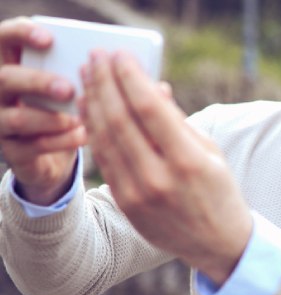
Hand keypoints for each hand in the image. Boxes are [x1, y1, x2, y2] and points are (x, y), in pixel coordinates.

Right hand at [0, 17, 84, 204]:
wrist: (54, 157)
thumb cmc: (71, 111)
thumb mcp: (81, 89)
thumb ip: (99, 77)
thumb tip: (148, 78)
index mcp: (16, 65)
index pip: (5, 39)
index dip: (22, 34)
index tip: (49, 39)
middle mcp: (2, 92)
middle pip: (5, 78)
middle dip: (38, 81)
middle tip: (68, 88)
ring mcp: (2, 123)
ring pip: (17, 118)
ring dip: (52, 118)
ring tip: (78, 119)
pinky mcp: (13, 152)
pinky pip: (32, 146)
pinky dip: (62, 141)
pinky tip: (84, 136)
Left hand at [79, 50, 251, 285]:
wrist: (218, 244)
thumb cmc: (220, 191)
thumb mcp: (211, 152)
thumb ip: (178, 121)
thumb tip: (153, 87)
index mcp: (189, 160)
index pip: (150, 109)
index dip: (131, 77)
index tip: (121, 55)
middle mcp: (160, 178)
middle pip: (121, 119)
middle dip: (105, 83)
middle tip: (97, 58)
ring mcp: (138, 194)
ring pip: (105, 139)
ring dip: (93, 102)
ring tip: (88, 76)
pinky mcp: (126, 204)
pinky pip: (104, 160)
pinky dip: (93, 131)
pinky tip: (89, 108)